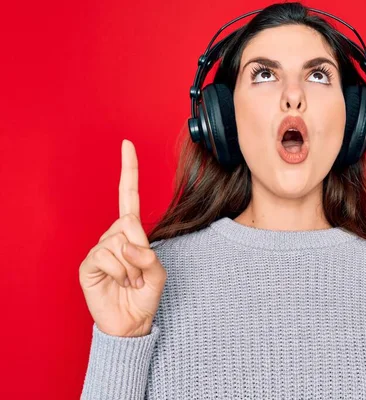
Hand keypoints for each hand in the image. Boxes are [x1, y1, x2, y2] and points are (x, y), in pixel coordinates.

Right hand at [79, 139, 166, 336]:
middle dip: (141, 251)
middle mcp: (113, 236)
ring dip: (132, 266)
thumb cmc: (145, 295)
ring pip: (119, 241)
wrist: (131, 321)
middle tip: (140, 273)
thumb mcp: (158, 272)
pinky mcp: (88, 264)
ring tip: (130, 281)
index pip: (128, 196)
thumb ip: (149, 256)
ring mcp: (99, 249)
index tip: (127, 144)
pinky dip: (121, 272)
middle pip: (129, 222)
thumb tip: (128, 245)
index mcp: (131, 233)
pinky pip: (107, 256)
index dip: (128, 170)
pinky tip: (119, 283)